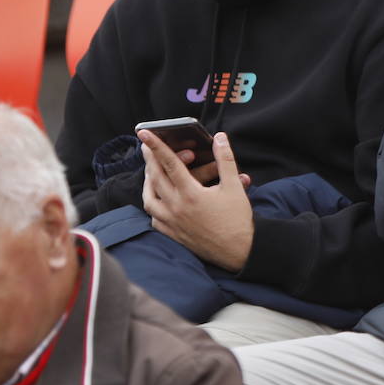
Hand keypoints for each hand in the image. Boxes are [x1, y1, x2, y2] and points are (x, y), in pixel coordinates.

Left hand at [141, 130, 254, 271]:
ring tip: (151, 172)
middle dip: (149, 160)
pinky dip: (153, 205)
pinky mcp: (173, 234)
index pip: (169, 164)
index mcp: (191, 194)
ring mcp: (172, 222)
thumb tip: (220, 138)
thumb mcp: (234, 186)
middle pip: (155, 178)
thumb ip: (225, 160)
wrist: (239, 251)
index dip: (157, 146)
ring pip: (149, 198)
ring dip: (148, 183)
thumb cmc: (238, 219)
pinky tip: (159, 199)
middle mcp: (176, 208)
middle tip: (146, 147)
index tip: (145, 133)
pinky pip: (154, 217)